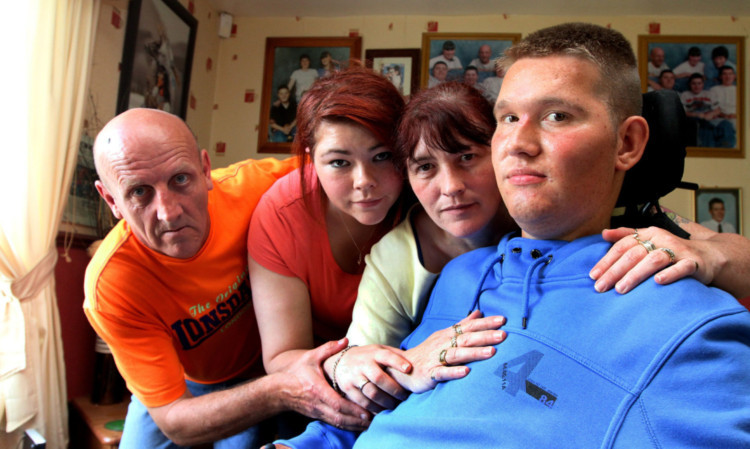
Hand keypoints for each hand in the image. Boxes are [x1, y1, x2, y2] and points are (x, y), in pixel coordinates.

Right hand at [280, 339, 370, 430]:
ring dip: (354, 426)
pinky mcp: (318, 415)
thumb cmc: (296, 371)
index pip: (336, 403)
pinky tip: (358, 426)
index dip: (351, 409)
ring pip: (338, 422)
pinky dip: (347, 426)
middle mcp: (318, 403)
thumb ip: (329, 349)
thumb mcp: (311, 357)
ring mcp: (317, 412)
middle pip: (340, 417)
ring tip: (370, 425)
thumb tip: (346, 339)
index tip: (366, 412)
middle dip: (357, 421)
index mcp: (317, 389)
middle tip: (374, 421)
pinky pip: (334, 423)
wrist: (279, 390)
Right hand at [328, 344, 411, 413]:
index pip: (387, 356)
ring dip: (385, 402)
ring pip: (371, 392)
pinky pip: (362, 402)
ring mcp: (354, 376)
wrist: (341, 360)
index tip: (409, 369)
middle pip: (379, 378)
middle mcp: (363, 363)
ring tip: (394, 406)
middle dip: (394, 390)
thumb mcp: (379, 350)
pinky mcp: (347, 388)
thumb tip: (418, 360)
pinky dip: (373, 409)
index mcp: (374, 353)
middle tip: (404, 397)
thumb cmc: (368, 357)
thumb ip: (395, 355)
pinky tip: (381, 411)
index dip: (397, 362)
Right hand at [392, 310, 506, 392]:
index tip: (503, 320)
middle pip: (466, 338)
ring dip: (475, 352)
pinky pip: (442, 373)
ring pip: (457, 354)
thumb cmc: (428, 352)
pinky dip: (454, 372)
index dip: (485, 323)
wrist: (402, 368)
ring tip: (492, 352)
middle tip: (504, 335)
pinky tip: (467, 372)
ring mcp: (436, 359)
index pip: (469, 326)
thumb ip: (462, 325)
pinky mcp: (430, 373)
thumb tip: (478, 312)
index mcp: (448, 335)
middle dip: (485, 336)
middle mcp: (443, 344)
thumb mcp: (444, 335)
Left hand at [591, 227, 710, 293]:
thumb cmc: (674, 249)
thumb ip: (627, 235)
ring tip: (621, 289)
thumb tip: (604, 233)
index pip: (622, 246)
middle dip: (614, 271)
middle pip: (633, 254)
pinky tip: (657, 282)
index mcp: (649, 234)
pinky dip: (670, 274)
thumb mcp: (650, 238)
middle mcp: (662, 239)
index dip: (606, 261)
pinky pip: (681, 267)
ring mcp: (678, 250)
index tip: (593, 275)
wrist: (710, 255)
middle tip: (600, 287)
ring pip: (653, 260)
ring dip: (635, 275)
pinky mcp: (694, 263)